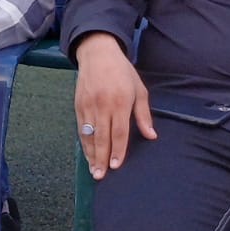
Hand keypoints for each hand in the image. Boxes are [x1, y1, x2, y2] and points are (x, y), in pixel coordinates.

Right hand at [72, 32, 155, 178]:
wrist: (98, 54)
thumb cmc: (122, 72)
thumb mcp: (139, 90)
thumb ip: (143, 115)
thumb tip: (151, 136)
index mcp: (120, 102)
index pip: (119, 132)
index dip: (118, 150)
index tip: (117, 166)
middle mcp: (102, 105)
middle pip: (101, 137)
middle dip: (101, 158)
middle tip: (100, 176)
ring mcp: (88, 105)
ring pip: (88, 135)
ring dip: (90, 154)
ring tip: (93, 171)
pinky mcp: (78, 105)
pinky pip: (80, 128)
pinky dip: (83, 143)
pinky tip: (87, 154)